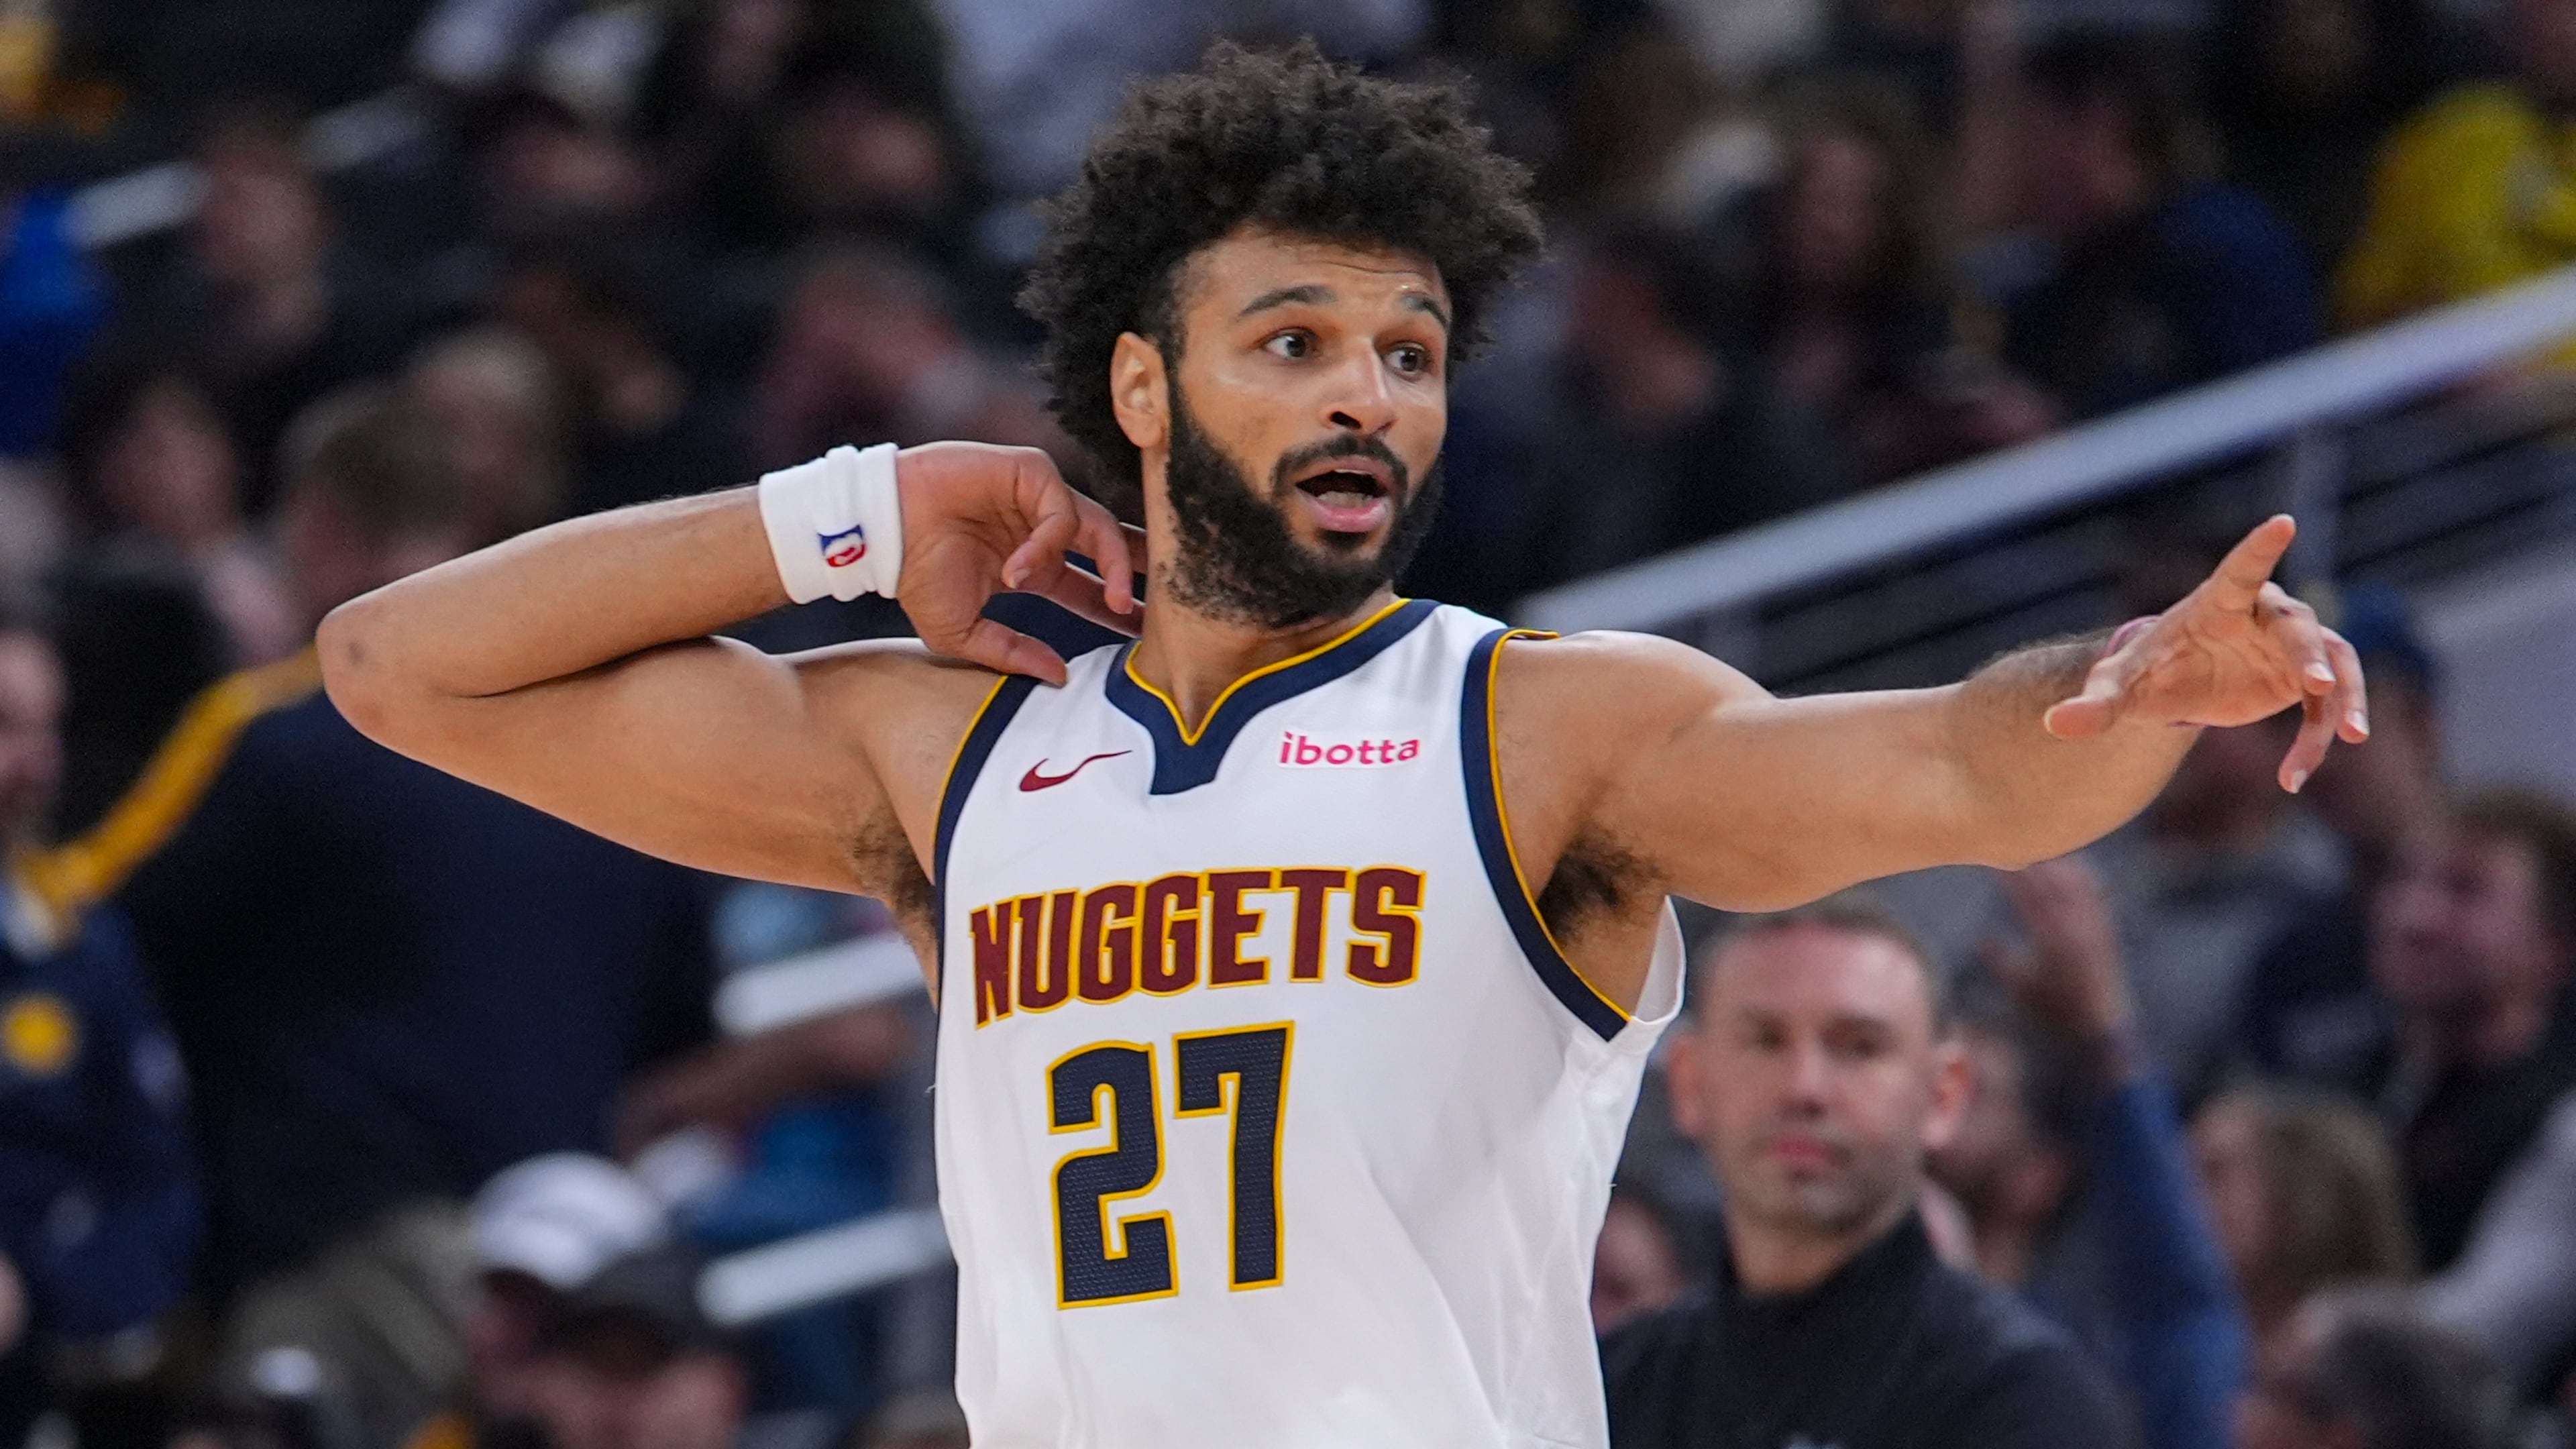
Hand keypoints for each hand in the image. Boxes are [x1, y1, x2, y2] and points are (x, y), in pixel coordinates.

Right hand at [893, 441, 1143, 684]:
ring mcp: (1038, 499)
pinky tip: (1019, 571)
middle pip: (1114, 546)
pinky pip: (1061, 510)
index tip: (1152, 638)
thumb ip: (1012, 653)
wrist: (881, 535)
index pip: (1094, 585)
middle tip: (1176, 605)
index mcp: (1035, 565)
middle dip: (1146, 573)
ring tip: (1115, 605)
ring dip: (1115, 565)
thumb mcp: (964, 633)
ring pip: (1102, 525)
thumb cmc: (914, 578)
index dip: (1122, 609)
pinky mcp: (1028, 472)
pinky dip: (1049, 542)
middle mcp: (1043, 530)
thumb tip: (1060, 678)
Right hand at [1989, 855, 2131, 1041]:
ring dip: (2053, 864)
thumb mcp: (2019, 987)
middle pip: (2049, 883)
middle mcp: (2075, 929)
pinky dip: (2078, 875)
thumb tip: (1982, 936)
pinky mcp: (2105, 928)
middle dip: (2028, 862)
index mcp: (2051, 942)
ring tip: (2035, 848)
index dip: (2008, 877)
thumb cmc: (2055, 1010)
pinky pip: (2092, 893)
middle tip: (2009, 843)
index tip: (1992, 859)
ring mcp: (2093, 926)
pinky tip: (2069, 864)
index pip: (2026, 898)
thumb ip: (1999, 961)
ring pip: (2073, 883)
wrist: (2102, 1024)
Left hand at [2042, 515, 2367, 791]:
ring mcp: (2288, 646)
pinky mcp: (2302, 680)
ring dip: (2345, 699)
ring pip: (2334, 662)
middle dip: (2310, 655)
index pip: (2240, 569)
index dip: (2259, 548)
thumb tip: (2054, 724)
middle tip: (2321, 687)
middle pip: (2297, 625)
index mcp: (2216, 603)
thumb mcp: (2116, 689)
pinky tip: (2293, 779)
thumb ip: (2093, 706)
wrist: (2169, 689)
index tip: (2283, 522)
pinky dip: (2317, 740)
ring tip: (2349, 738)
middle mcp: (2261, 616)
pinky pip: (2325, 707)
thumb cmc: (2143, 671)